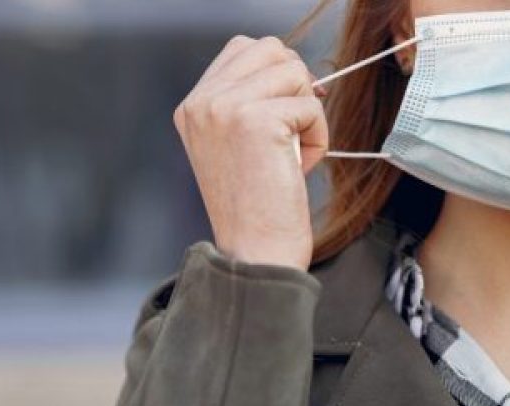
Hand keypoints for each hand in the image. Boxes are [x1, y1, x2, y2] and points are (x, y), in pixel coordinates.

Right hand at [174, 36, 327, 269]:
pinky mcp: (256, 120)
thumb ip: (248, 101)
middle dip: (295, 86)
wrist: (255, 253)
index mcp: (192, 106)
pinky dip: (317, 137)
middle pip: (271, 49)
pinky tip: (297, 168)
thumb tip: (294, 69)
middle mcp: (202, 102)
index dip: (278, 74)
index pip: (244, 48)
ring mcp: (226, 107)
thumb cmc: (255, 208)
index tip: (285, 115)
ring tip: (291, 154)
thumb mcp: (235, 145)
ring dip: (307, 114)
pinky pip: (311, 106)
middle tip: (291, 133)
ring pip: (294, 72)